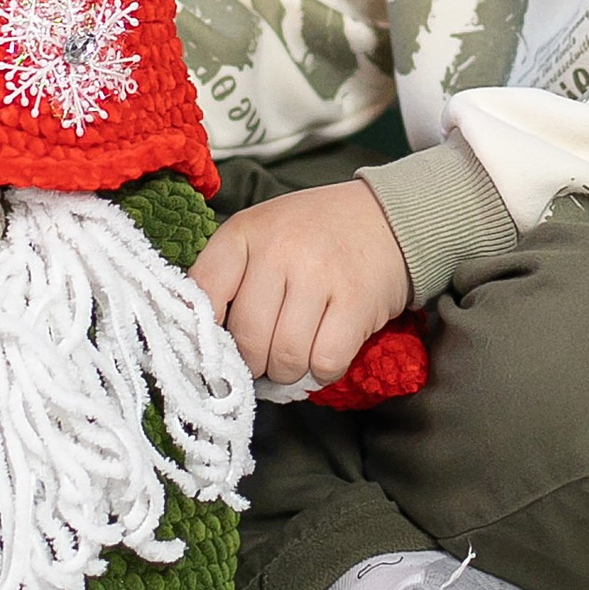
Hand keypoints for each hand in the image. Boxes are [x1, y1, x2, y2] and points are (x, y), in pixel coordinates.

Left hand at [190, 177, 409, 391]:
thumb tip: (201, 343)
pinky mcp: (356, 301)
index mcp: (245, 232)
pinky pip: (325, 362)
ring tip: (296, 354)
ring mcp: (319, 275)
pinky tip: (325, 349)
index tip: (213, 353)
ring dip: (289, 371)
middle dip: (253, 362)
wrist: (387, 217)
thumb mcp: (261, 235)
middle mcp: (279, 249)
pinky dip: (323, 370)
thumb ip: (226, 277)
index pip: (202, 294)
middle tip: (264, 357)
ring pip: (286, 358)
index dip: (202, 335)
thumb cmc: (313, 234)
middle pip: (247, 339)